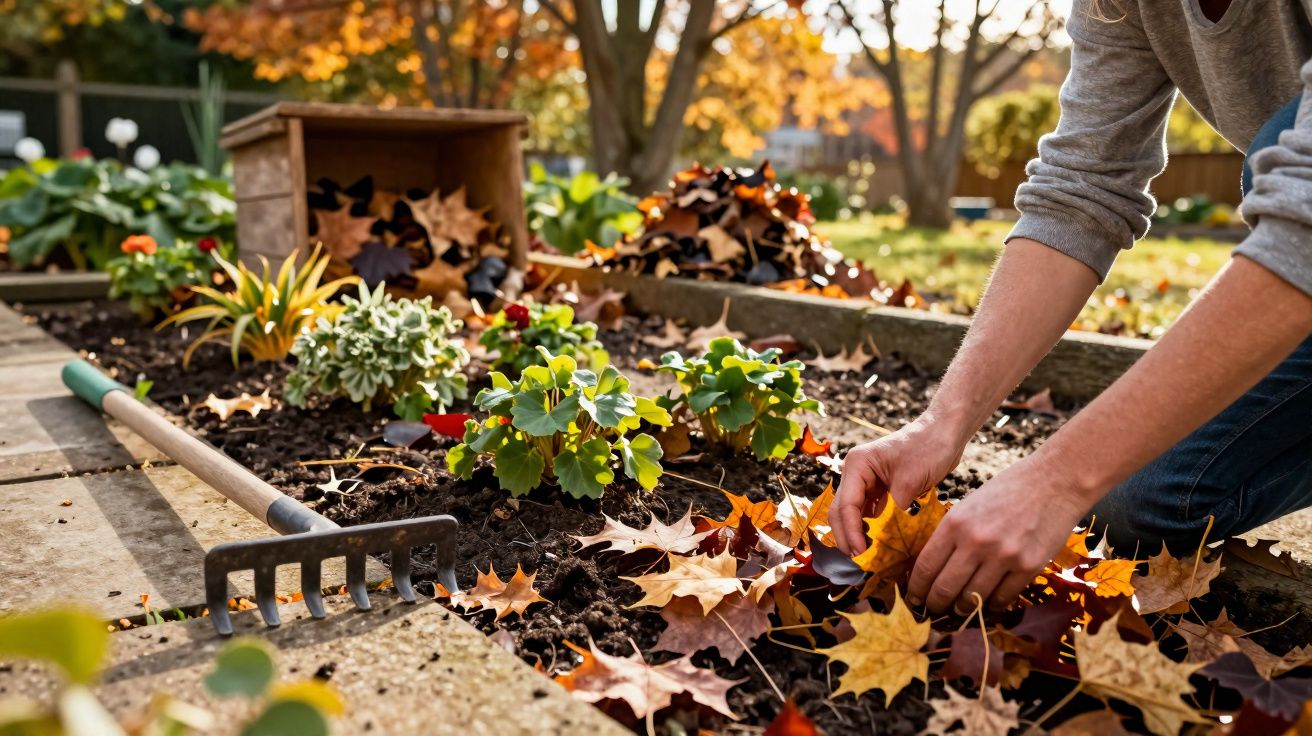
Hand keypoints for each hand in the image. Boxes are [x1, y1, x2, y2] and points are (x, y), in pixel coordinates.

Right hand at [833, 418, 965, 554]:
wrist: (946, 432)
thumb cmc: (928, 447)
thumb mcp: (910, 481)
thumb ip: (894, 510)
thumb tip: (885, 541)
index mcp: (857, 465)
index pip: (846, 505)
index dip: (851, 532)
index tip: (861, 553)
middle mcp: (857, 473)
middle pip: (842, 511)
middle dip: (848, 536)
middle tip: (859, 562)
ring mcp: (867, 482)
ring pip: (854, 514)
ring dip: (858, 535)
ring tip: (867, 557)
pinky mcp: (881, 489)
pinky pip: (870, 513)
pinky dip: (872, 529)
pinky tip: (879, 544)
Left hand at [906, 457, 1088, 613]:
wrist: (1055, 482)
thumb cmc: (1007, 490)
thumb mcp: (969, 505)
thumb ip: (952, 535)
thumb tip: (934, 568)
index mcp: (955, 523)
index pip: (926, 566)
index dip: (916, 588)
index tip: (913, 599)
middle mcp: (976, 542)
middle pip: (945, 588)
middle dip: (935, 604)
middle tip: (933, 611)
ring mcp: (1004, 556)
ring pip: (973, 598)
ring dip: (963, 609)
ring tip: (959, 611)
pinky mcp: (1029, 567)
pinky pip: (1003, 598)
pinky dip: (992, 605)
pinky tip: (987, 604)